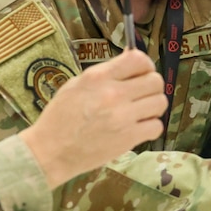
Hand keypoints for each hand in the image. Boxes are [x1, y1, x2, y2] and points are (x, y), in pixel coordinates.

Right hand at [19, 50, 167, 186]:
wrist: (51, 151)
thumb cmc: (60, 117)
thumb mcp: (76, 85)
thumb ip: (106, 73)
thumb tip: (132, 60)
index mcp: (98, 77)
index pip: (138, 59)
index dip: (145, 65)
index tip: (141, 73)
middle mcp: (113, 93)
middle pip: (155, 81)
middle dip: (152, 87)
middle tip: (142, 95)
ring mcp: (122, 116)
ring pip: (160, 102)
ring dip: (153, 107)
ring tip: (141, 112)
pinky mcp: (128, 138)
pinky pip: (156, 126)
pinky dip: (150, 127)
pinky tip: (138, 128)